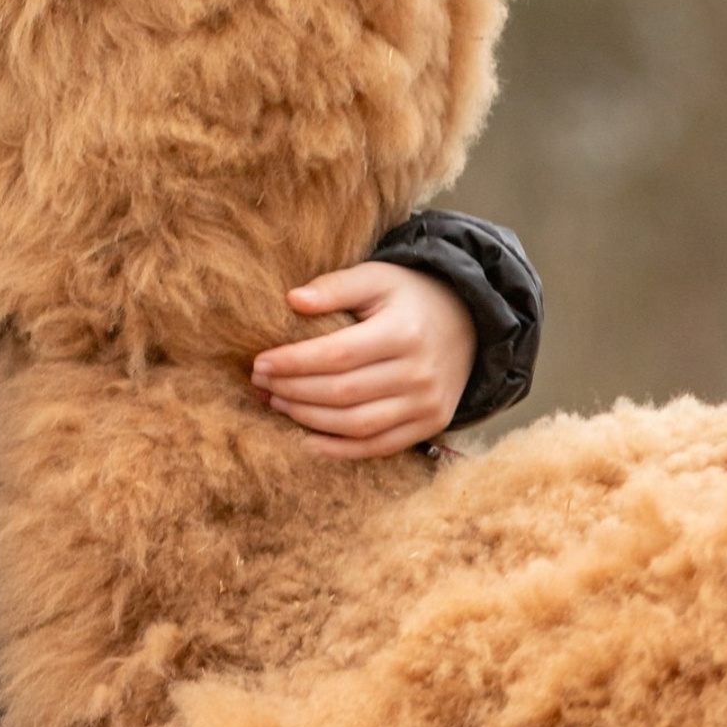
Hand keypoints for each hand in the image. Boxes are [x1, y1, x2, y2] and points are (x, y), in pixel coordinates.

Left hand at [249, 262, 475, 459]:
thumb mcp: (375, 277)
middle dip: (294, 391)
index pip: (338, 354)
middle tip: (261, 383)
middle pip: (344, 393)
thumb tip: (293, 300)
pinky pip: (380, 445)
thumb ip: (335, 287)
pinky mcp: (430, 424)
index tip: (261, 362)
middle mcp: (419, 373)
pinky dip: (341, 448)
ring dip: (309, 419)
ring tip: (276, 404)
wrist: (466, 321)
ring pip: (358, 424)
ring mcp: (427, 404)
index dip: (295, 362)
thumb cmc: (407, 296)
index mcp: (403, 332)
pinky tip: (307, 439)